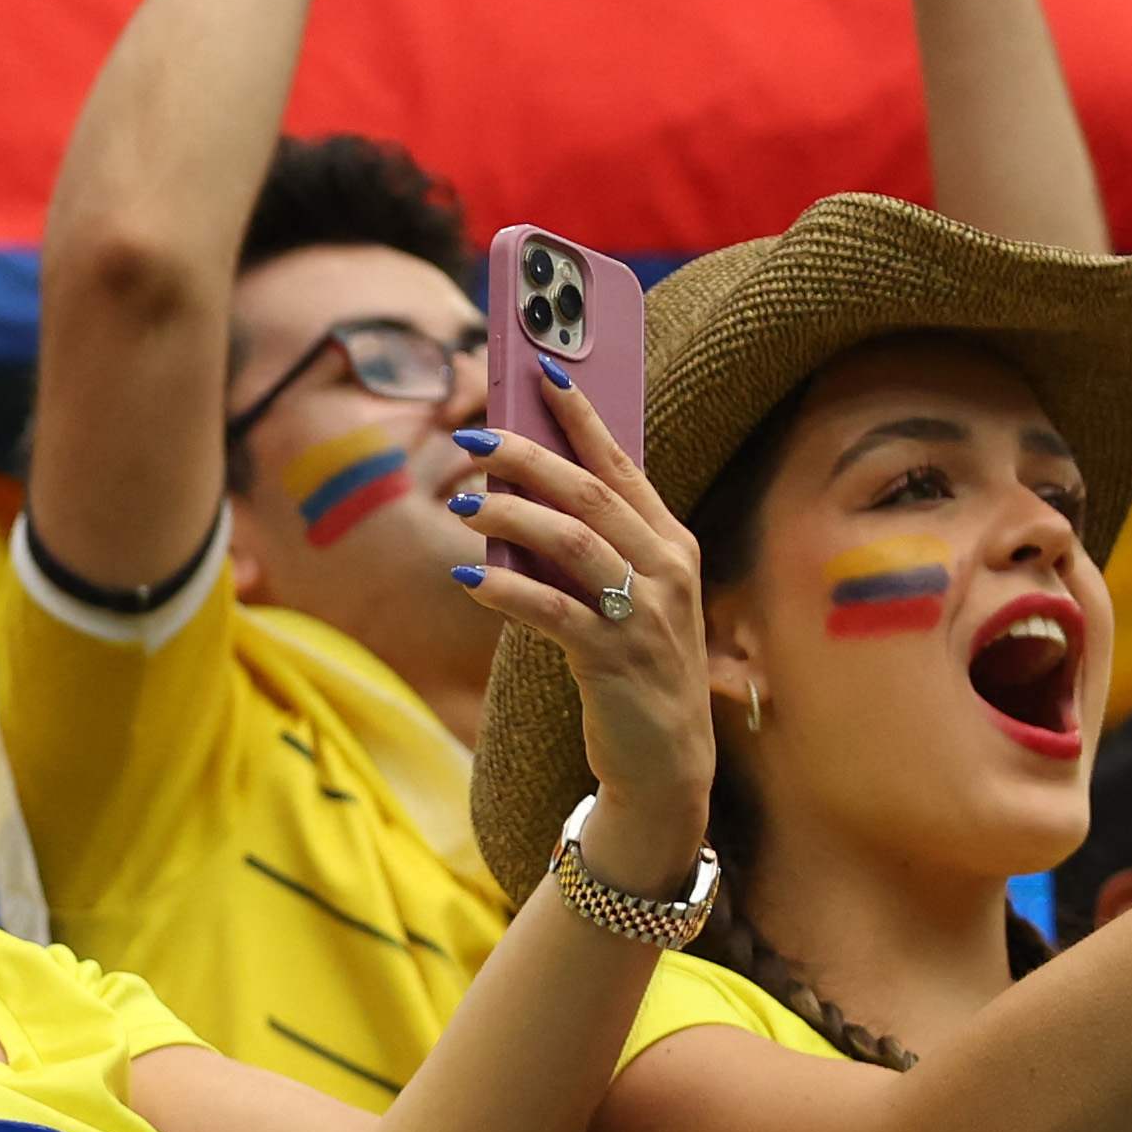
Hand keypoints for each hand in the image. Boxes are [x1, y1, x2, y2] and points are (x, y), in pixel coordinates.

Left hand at [442, 372, 714, 879]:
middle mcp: (666, 569)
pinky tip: (470, 581)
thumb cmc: (632, 664)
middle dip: (527, 456)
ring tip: (461, 503)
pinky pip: (554, 612)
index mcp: (670, 542)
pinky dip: (508, 592)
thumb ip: (586, 545)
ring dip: (510, 515)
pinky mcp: (617, 660)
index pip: (621, 463)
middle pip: (590, 492)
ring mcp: (646, 615)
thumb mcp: (623, 595)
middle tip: (472, 440)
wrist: (666, 762)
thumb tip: (511, 492)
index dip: (580, 415)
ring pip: (573, 541)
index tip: (541, 369)